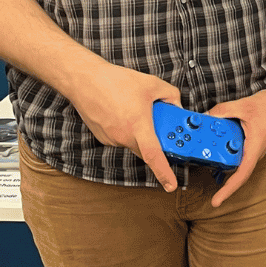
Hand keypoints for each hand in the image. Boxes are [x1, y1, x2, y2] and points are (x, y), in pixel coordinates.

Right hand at [67, 60, 181, 190]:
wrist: (86, 81)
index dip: (164, 172)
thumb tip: (177, 107)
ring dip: (141, 133)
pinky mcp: (103, 137)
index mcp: (138, 126)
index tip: (171, 185)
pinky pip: (122, 137)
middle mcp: (124, 137)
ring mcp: (111, 139)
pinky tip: (126, 111)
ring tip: (140, 110)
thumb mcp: (153, 84)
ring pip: (133, 142)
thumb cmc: (117, 82)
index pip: (153, 156)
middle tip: (166, 131)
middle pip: (146, 149)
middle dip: (157, 143)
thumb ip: (171, 96)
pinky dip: (129, 129)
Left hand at [205, 85, 265, 207]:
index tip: (216, 201)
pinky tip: (223, 139)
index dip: (228, 190)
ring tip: (211, 149)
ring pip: (239, 159)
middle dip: (219, 169)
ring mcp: (258, 147)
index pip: (241, 174)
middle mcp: (257, 150)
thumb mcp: (244, 105)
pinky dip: (231, 148)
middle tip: (203, 163)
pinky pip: (242, 151)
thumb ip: (224, 110)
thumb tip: (208, 116)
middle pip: (237, 168)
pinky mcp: (257, 142)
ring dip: (225, 157)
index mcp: (256, 146)